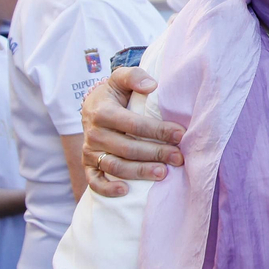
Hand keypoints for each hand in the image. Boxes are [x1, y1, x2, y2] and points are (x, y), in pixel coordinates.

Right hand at [81, 67, 183, 196]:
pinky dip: (107, 189)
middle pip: (128, 148)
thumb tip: (152, 85)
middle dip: (156, 153)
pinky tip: (125, 191)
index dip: (158, 130)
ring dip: (140, 172)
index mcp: (103, 112)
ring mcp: (90, 151)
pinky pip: (94, 181)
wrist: (91, 107)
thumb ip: (134, 77)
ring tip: (163, 173)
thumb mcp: (120, 78)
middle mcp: (94, 133)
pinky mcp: (88, 165)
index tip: (180, 134)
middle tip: (179, 157)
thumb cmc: (114, 94)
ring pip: (116, 166)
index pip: (134, 124)